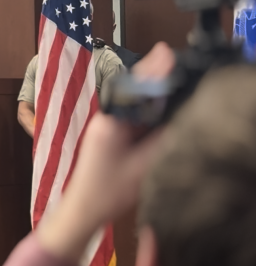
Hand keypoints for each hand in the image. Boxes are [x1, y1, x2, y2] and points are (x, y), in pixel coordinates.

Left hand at [37, 42, 174, 264]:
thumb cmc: (108, 192)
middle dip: (155, 78)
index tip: (168, 53)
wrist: (83, 211)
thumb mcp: (144, 166)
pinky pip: (132, 117)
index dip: (153, 71)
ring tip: (174, 80)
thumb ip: (163, 140)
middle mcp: (106, 119)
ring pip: (133, 104)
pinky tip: (162, 108)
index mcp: (110, 122)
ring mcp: (107, 127)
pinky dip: (148, 111)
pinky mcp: (110, 137)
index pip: (134, 88)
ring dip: (152, 94)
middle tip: (177, 62)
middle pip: (133, 92)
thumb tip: (182, 116)